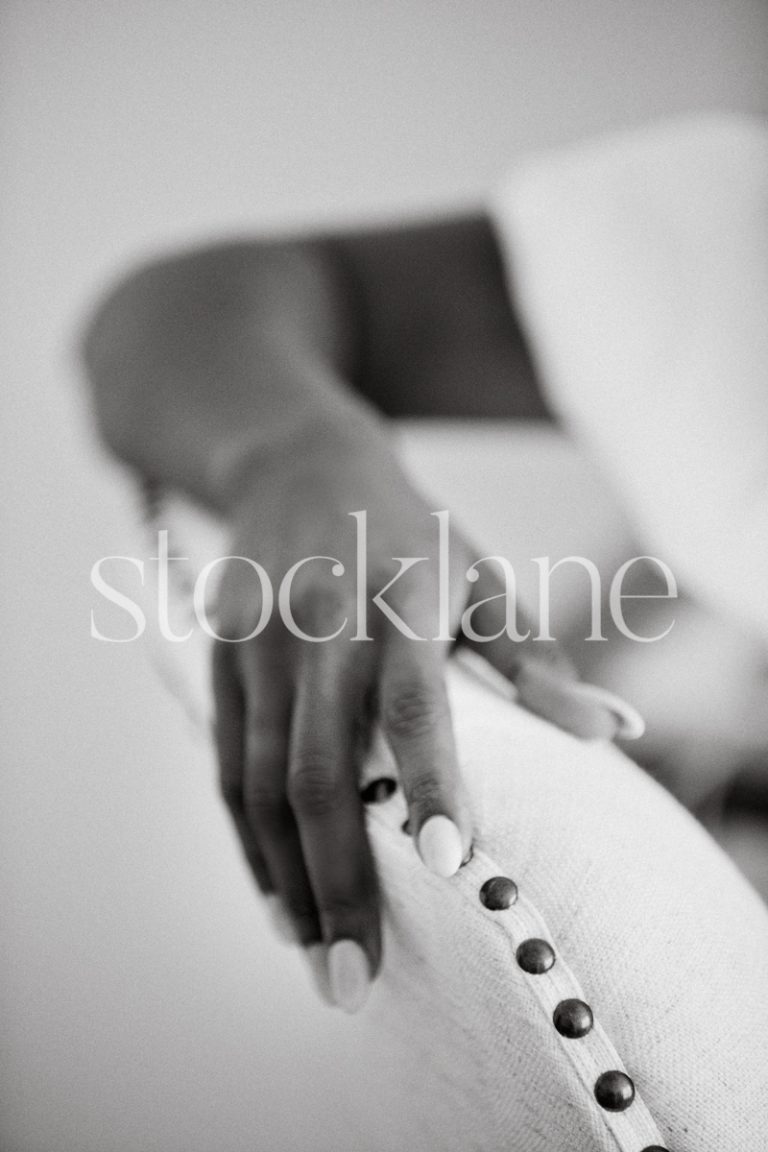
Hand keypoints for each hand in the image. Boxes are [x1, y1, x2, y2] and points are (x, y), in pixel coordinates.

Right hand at [212, 423, 619, 1010]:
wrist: (296, 466)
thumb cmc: (409, 534)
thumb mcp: (480, 576)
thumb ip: (535, 660)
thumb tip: (612, 734)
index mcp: (400, 599)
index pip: (415, 701)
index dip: (432, 780)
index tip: (452, 866)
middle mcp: (320, 625)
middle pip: (318, 767)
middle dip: (339, 882)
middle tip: (357, 983)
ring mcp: (259, 643)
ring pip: (260, 781)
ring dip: (286, 880)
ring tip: (318, 964)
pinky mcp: (220, 658)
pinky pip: (226, 764)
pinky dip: (248, 842)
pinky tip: (276, 899)